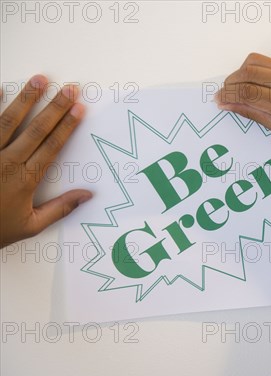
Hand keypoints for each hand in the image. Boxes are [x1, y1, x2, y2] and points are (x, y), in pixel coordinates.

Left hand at [0, 75, 91, 248]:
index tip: (79, 109)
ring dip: (26, 98)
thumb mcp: (29, 226)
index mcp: (25, 180)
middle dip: (55, 107)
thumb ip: (59, 209)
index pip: (52, 146)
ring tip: (39, 79)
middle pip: (36, 129)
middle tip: (69, 88)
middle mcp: (6, 162)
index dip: (67, 126)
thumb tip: (87, 195)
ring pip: (8, 120)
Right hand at [214, 53, 270, 168]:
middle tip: (223, 94)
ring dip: (241, 72)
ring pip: (257, 61)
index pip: (248, 92)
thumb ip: (255, 114)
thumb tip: (231, 105)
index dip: (228, 95)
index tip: (218, 100)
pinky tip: (252, 83)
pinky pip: (270, 63)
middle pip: (248, 72)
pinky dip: (255, 69)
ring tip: (236, 88)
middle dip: (230, 82)